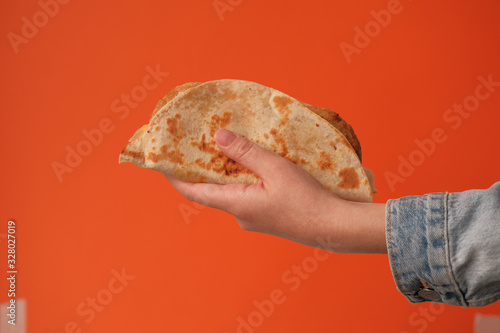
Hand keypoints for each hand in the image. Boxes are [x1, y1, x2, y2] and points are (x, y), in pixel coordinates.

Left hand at [165, 129, 386, 252]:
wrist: (333, 227)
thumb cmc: (306, 198)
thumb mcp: (275, 168)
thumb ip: (245, 152)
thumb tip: (218, 137)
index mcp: (236, 203)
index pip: (193, 192)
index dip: (175, 177)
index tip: (163, 162)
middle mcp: (239, 214)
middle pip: (211, 191)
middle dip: (202, 170)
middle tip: (197, 146)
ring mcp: (252, 217)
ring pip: (230, 192)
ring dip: (224, 173)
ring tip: (225, 148)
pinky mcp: (266, 217)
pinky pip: (246, 195)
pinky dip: (242, 179)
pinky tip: (252, 165)